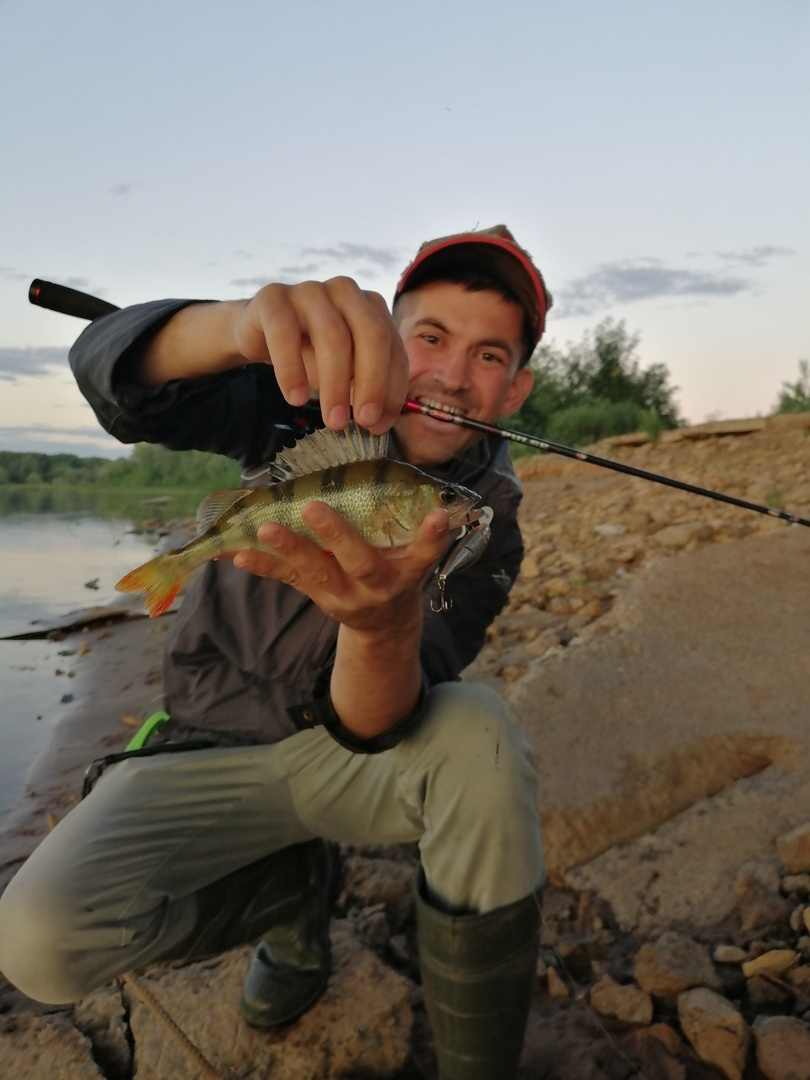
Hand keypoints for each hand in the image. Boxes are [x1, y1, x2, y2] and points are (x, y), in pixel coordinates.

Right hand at [232, 278, 408, 432]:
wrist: (257, 333)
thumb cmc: (308, 352)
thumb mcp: (344, 370)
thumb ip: (364, 387)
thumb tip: (378, 421)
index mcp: (372, 307)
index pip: (394, 348)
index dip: (392, 389)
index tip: (379, 425)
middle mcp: (346, 292)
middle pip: (372, 335)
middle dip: (372, 383)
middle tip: (363, 421)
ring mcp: (310, 290)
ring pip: (332, 335)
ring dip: (335, 384)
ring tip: (333, 420)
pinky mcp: (274, 297)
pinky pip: (285, 333)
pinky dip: (292, 370)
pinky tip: (296, 398)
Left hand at [232, 501, 449, 632]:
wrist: (384, 623)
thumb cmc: (398, 569)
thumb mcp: (412, 553)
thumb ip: (414, 526)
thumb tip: (413, 478)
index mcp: (407, 569)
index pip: (425, 553)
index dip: (432, 536)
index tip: (438, 515)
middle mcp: (378, 584)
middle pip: (360, 562)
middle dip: (337, 536)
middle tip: (314, 509)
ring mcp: (345, 594)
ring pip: (316, 572)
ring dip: (289, 549)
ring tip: (265, 529)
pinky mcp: (318, 596)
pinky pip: (289, 580)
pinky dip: (264, 566)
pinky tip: (239, 555)